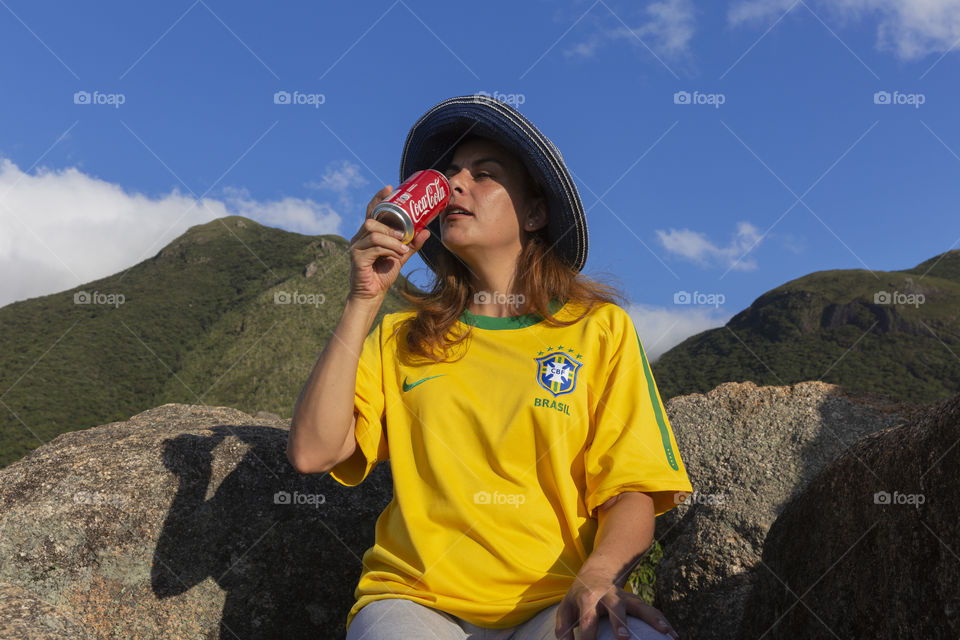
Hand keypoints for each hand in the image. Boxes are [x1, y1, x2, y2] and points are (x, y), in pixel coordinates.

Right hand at [348, 185, 430, 300]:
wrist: (372, 294)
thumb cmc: (383, 274)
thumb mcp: (400, 256)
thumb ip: (411, 244)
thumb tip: (426, 231)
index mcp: (368, 234)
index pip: (371, 210)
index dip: (379, 198)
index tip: (390, 188)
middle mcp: (359, 238)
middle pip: (372, 221)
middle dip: (390, 226)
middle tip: (404, 235)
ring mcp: (356, 247)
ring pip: (374, 233)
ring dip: (391, 240)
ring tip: (402, 248)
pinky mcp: (356, 258)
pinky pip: (374, 247)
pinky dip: (388, 250)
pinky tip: (396, 256)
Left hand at [555, 571, 678, 639]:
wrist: (596, 575)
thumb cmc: (579, 598)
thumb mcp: (566, 609)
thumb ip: (563, 629)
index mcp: (588, 598)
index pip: (586, 618)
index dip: (587, 634)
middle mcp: (608, 595)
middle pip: (615, 606)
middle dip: (619, 621)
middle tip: (624, 638)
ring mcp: (625, 597)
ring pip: (640, 606)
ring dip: (652, 619)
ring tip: (665, 632)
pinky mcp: (636, 602)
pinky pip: (652, 611)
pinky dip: (663, 621)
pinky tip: (674, 635)